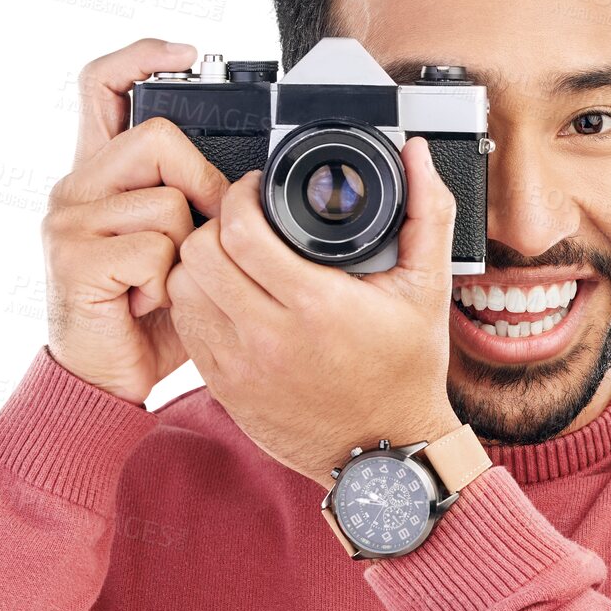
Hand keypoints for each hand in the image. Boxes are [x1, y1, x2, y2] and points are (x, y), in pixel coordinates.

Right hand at [42, 38, 229, 404]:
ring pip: (167, 199)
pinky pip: (156, 247)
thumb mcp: (177, 249)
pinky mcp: (75, 259)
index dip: (142, 57)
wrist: (106, 379)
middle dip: (202, 186)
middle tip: (201, 236)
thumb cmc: (146, 316)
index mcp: (97, 176)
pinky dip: (165, 282)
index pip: (102, 85)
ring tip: (159, 281)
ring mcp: (69, 222)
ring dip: (184, 248)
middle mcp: (74, 189)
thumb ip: (193, 205)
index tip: (186, 53)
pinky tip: (144, 302)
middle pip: (157, 140)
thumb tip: (243, 180)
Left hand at [167, 135, 461, 484]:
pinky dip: (197, 302)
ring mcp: (240, 366)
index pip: (239, 229)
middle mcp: (269, 337)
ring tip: (228, 257)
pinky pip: (186, 328)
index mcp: (316, 305)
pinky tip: (225, 297)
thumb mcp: (428, 290)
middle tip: (238, 221)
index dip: (241, 194)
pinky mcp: (224, 388)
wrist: (386, 456)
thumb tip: (416, 155)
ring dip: (198, 263)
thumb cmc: (405, 374)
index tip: (256, 191)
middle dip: (214, 223)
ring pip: (182, 288)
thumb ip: (428, 213)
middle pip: (198, 252)